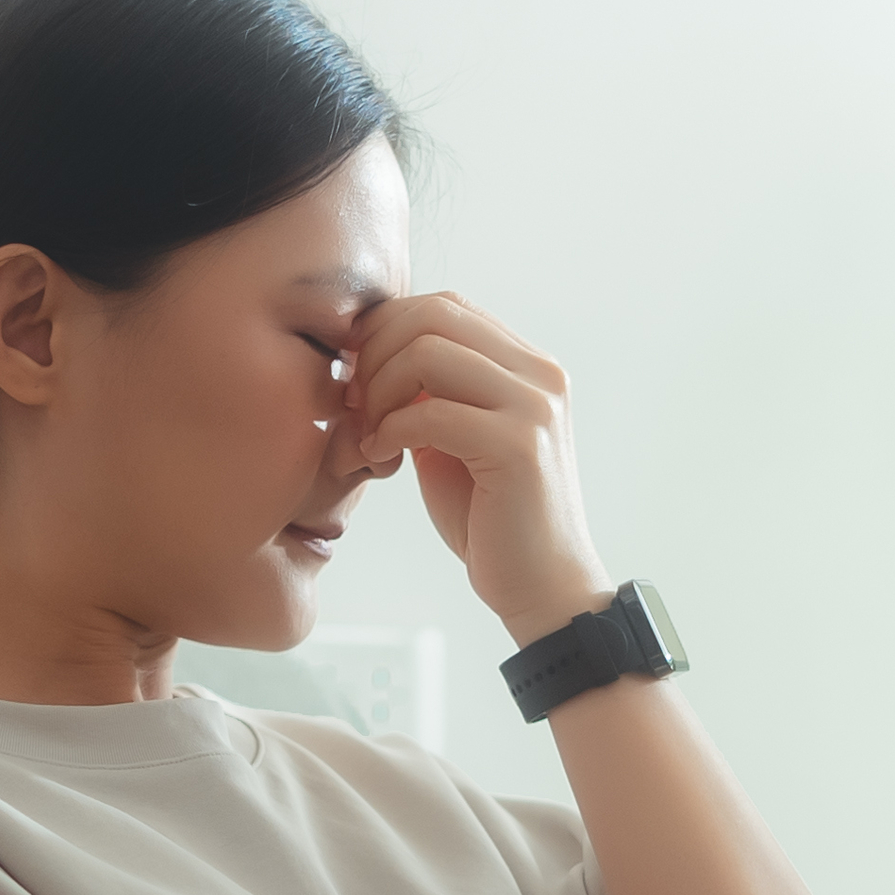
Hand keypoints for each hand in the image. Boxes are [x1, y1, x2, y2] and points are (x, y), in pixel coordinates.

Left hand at [344, 292, 615, 645]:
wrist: (542, 588)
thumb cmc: (491, 518)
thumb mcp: (454, 439)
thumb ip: (429, 393)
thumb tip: (371, 354)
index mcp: (530, 366)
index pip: (445, 306)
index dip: (387, 329)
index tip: (357, 375)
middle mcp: (541, 375)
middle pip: (432, 315)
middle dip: (375, 354)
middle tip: (353, 404)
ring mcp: (534, 407)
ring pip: (425, 354)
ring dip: (377, 392)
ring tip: (367, 434)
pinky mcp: (518, 446)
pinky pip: (428, 413)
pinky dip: (388, 431)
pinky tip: (379, 457)